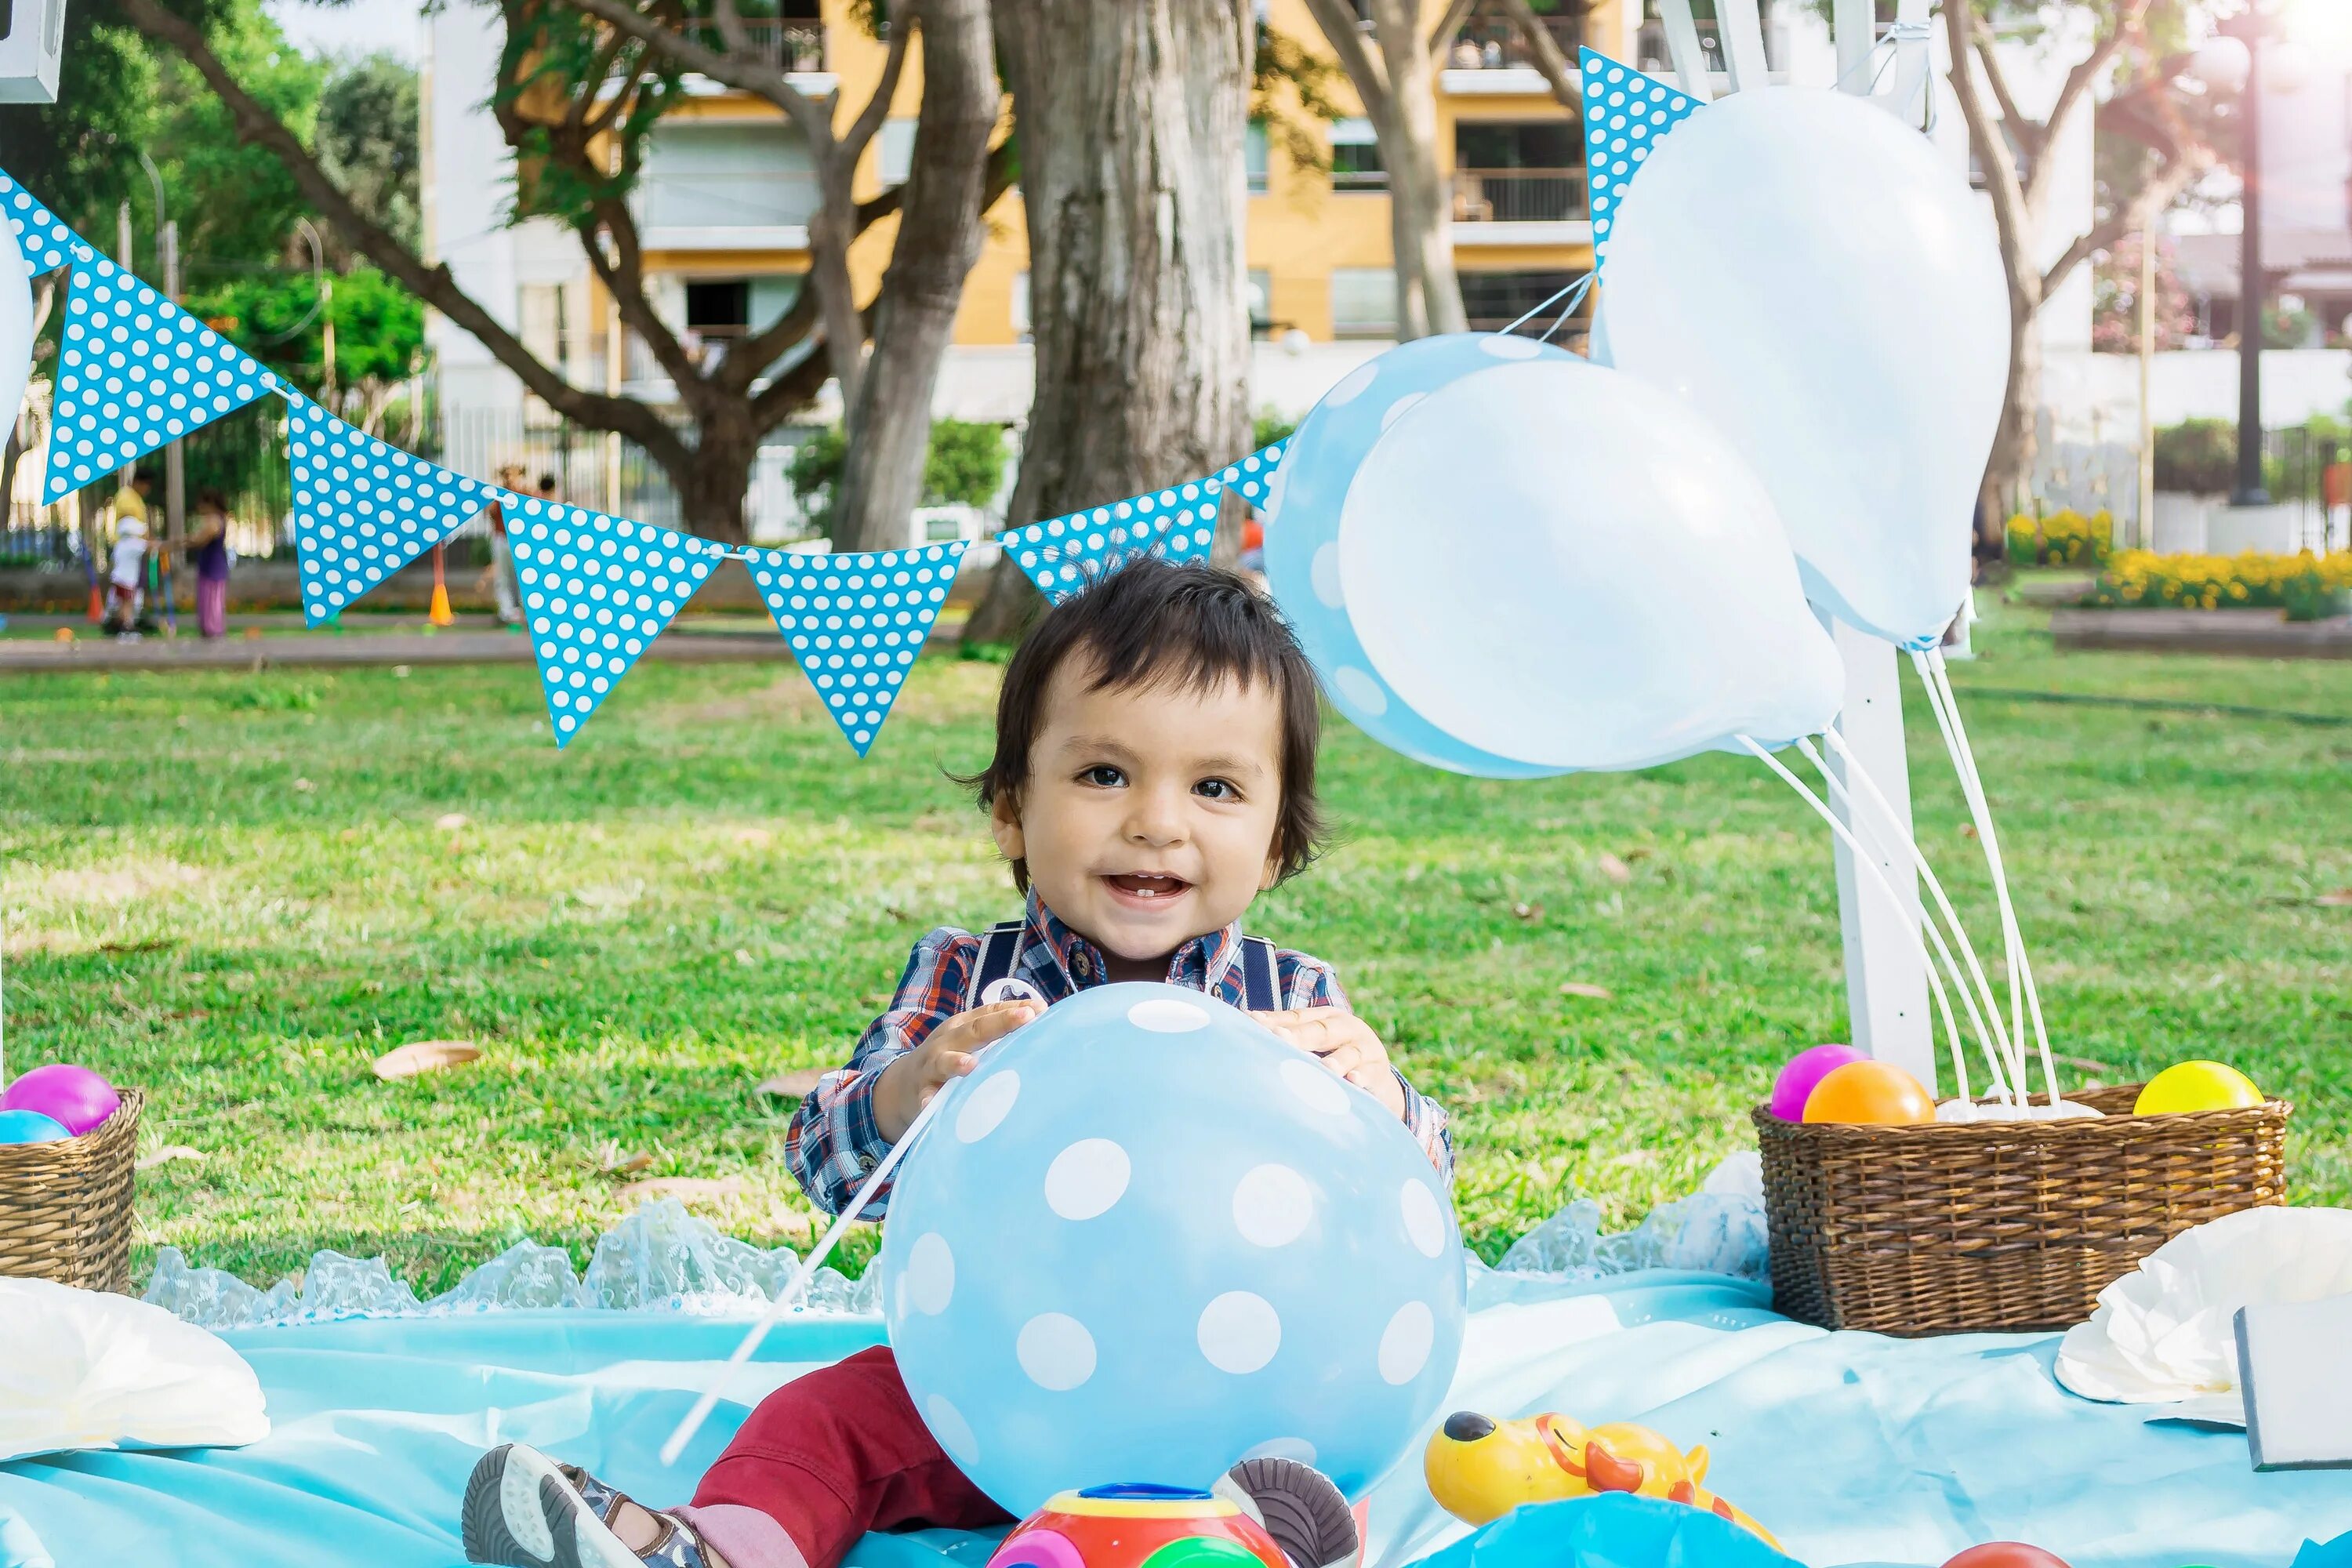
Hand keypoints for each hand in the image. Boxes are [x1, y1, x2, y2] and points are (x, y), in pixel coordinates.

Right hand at [873, 998, 1038, 1142]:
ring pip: (943, 1061)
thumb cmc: (948, 1058)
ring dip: (956, 1063)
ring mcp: (932, 1065)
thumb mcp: (969, 1040)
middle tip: (1025, 1017)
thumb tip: (1041, 1016)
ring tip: (970, 1066)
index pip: (990, 1012)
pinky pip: (925, 1096)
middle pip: (974, 1030)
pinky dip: (928, 1102)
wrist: (901, 1084)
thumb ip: (999, 1032)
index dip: (1013, 1009)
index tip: (1040, 1008)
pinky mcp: (921, 1091)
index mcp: (963, 1026)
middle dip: (1000, 1023)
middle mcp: (948, 1041)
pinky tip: (931, 1107)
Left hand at [1254, 1006, 1407, 1120]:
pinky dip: (1362, 1078)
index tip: (1252, 1023)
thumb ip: (1287, 1040)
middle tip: (1280, 1038)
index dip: (1275, 1021)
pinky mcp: (1379, 1071)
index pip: (1296, 1018)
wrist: (1377, 1080)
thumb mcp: (1315, 1046)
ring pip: (1349, 1052)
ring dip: (1335, 1061)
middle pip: (1321, 1030)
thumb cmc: (1334, 1058)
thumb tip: (1244, 1031)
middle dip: (1300, 1036)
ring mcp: (1365, 1049)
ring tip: (1324, 1069)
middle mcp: (1346, 1027)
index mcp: (1325, 1017)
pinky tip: (1354, 1082)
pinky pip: (1370, 1075)